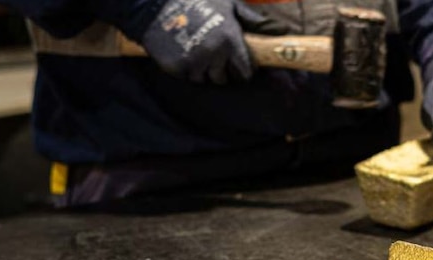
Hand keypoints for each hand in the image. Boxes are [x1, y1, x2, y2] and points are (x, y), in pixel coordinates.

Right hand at [140, 0, 286, 83]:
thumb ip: (250, 18)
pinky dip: (185, 69)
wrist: (156, 5)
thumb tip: (277, 27)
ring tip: (194, 51)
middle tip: (210, 55)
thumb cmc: (196, 1)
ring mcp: (195, 63)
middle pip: (223, 79)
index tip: (237, 68)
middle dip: (219, 70)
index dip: (242, 71)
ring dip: (201, 71)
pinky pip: (187, 77)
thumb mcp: (227, 4)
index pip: (244, 71)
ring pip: (204, 80)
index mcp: (230, 41)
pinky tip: (181, 52)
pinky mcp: (177, 68)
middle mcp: (214, 55)